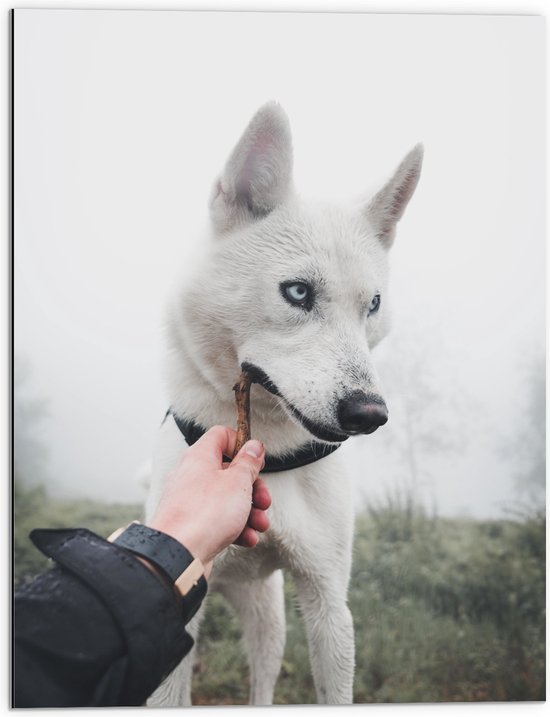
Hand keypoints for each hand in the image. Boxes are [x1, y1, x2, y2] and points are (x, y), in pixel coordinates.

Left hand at [148, 426, 270, 577]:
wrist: (178, 555)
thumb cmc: (205, 514)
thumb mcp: (238, 482)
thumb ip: (248, 463)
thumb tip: (254, 446)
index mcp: (200, 456)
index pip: (221, 435)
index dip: (242, 444)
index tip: (256, 461)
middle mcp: (192, 475)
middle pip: (229, 471)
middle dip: (253, 488)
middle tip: (264, 501)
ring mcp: (190, 501)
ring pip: (227, 499)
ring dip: (249, 511)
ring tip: (260, 525)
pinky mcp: (192, 524)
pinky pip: (218, 520)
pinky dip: (235, 528)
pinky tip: (247, 538)